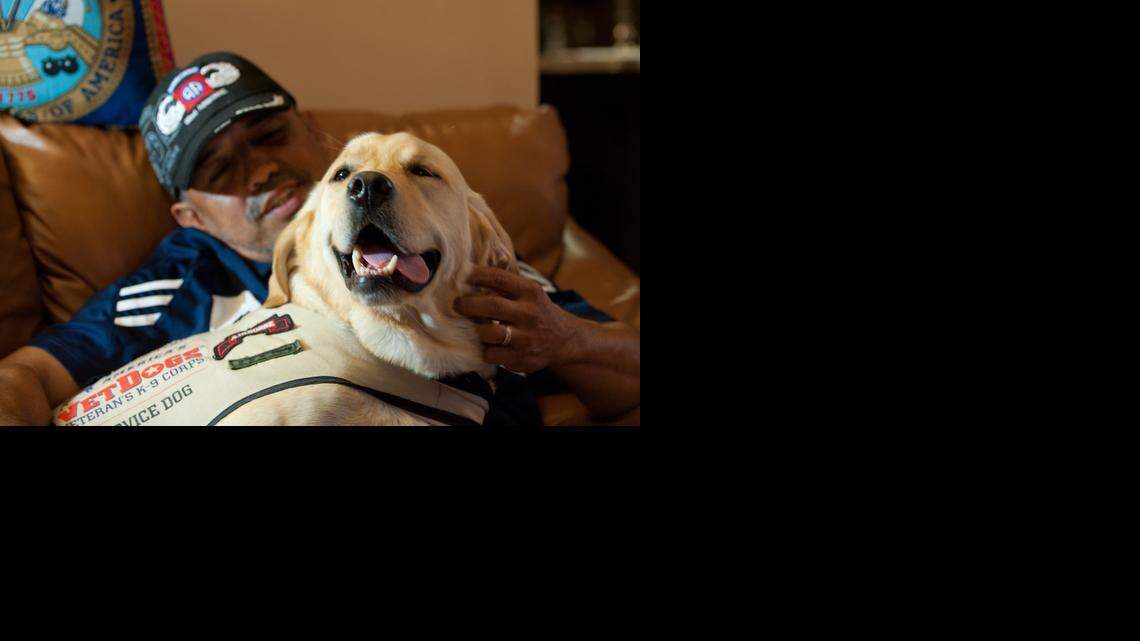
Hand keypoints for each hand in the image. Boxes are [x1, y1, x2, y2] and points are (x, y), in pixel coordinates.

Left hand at [454, 266, 585, 372]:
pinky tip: (490, 345)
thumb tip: (468, 276)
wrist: (565, 340)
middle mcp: (530, 314)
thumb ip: (506, 285)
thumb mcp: (530, 293)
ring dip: (478, 330)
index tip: (461, 275)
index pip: (499, 278)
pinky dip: (486, 349)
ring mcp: (526, 338)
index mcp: (530, 292)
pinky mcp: (521, 359)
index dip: (476, 275)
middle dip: (468, 304)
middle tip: (457, 304)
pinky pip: (491, 354)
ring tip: (477, 328)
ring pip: (489, 333)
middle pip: (492, 306)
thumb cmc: (538, 312)